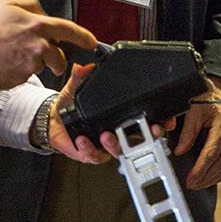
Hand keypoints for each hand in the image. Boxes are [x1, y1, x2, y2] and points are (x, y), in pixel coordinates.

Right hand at [0, 0, 95, 89]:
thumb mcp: (7, 3)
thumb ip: (31, 5)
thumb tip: (43, 13)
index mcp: (36, 25)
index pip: (68, 30)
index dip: (83, 36)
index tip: (91, 42)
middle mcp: (38, 45)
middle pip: (59, 55)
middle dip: (56, 57)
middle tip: (39, 52)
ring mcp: (30, 64)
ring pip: (43, 65)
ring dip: (35, 61)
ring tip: (15, 54)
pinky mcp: (22, 78)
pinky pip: (29, 74)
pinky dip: (22, 69)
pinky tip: (8, 62)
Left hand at [46, 65, 175, 163]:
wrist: (54, 122)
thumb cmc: (71, 105)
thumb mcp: (77, 87)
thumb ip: (81, 76)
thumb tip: (84, 66)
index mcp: (121, 116)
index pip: (147, 120)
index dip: (160, 121)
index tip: (166, 119)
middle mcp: (117, 132)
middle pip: (141, 139)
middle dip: (149, 136)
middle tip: (150, 130)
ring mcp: (107, 145)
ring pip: (120, 150)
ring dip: (116, 144)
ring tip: (107, 136)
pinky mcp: (92, 154)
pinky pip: (94, 155)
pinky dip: (89, 148)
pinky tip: (83, 140)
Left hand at [172, 76, 220, 189]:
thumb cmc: (205, 97)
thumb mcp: (192, 110)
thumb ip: (187, 131)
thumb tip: (179, 151)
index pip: (212, 152)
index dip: (201, 169)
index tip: (191, 180)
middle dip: (207, 177)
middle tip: (192, 185)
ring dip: (215, 177)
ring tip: (200, 184)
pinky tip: (212, 177)